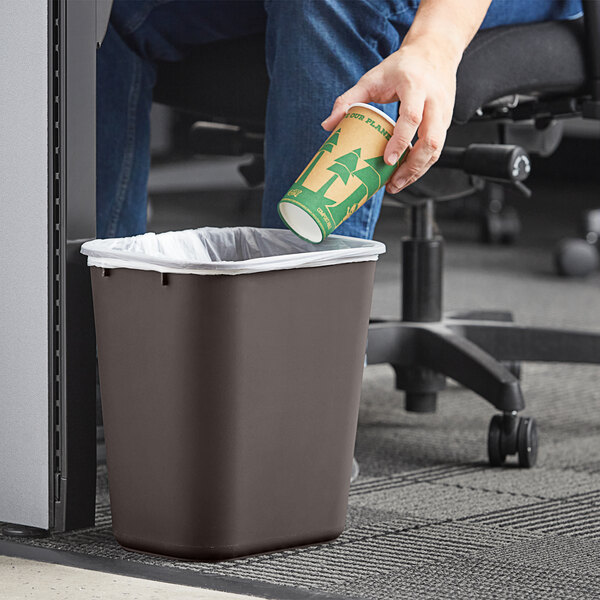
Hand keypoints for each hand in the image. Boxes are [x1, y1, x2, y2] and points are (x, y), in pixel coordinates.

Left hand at [321, 41, 459, 193]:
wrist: (434, 51)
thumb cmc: (402, 66)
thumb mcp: (371, 78)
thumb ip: (348, 99)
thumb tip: (327, 126)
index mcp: (415, 86)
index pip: (412, 118)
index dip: (400, 141)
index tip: (387, 160)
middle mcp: (434, 100)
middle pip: (431, 140)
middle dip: (412, 166)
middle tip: (392, 182)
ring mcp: (444, 112)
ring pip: (437, 149)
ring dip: (418, 171)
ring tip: (397, 184)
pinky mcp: (447, 122)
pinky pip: (437, 149)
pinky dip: (422, 165)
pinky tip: (406, 174)